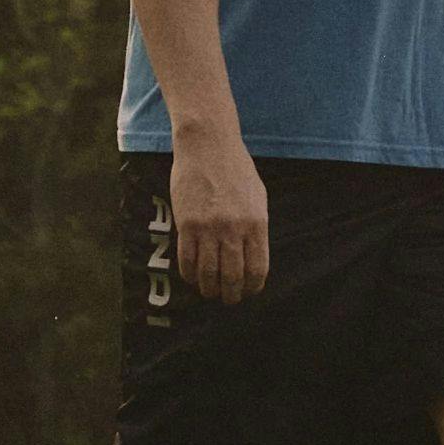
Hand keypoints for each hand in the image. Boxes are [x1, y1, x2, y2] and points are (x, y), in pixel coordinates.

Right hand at [168, 122, 270, 301]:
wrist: (208, 145)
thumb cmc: (236, 168)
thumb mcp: (257, 196)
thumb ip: (255, 226)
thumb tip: (253, 256)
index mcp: (256, 223)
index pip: (257, 268)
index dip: (252, 287)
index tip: (248, 292)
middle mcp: (234, 229)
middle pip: (233, 276)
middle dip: (231, 295)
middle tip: (228, 299)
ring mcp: (209, 227)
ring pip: (208, 273)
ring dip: (209, 288)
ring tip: (209, 292)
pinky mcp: (186, 223)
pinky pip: (187, 260)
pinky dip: (190, 275)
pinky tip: (192, 277)